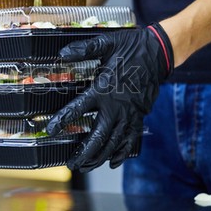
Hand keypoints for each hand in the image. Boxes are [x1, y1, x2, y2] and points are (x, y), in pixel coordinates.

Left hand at [46, 22, 173, 171]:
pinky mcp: (139, 116)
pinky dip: (122, 153)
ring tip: (86, 167)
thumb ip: (83, 49)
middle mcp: (115, 106)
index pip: (78, 108)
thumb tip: (61, 54)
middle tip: (71, 164)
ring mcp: (129, 114)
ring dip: (99, 157)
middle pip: (98, 136)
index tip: (51, 130)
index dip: (63, 120)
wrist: (159, 53)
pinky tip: (114, 163)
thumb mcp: (106, 43)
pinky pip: (131, 140)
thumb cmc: (131, 48)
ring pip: (113, 142)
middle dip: (84, 153)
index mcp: (103, 89)